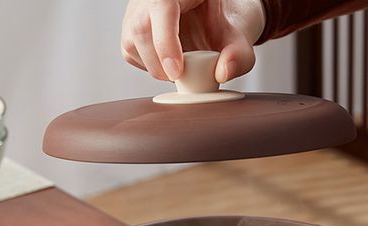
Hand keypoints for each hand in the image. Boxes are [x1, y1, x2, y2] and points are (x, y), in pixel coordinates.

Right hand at [121, 0, 265, 81]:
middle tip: (183, 75)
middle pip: (141, 31)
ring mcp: (134, 10)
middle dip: (161, 64)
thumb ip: (238, 55)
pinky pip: (131, 52)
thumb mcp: (236, 37)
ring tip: (179, 64)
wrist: (205, 14)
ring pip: (132, 44)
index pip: (161, 9)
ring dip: (156, 67)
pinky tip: (168, 59)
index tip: (176, 71)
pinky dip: (150, 65)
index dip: (165, 43)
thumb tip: (222, 74)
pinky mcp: (128, 27)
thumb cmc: (218, 23)